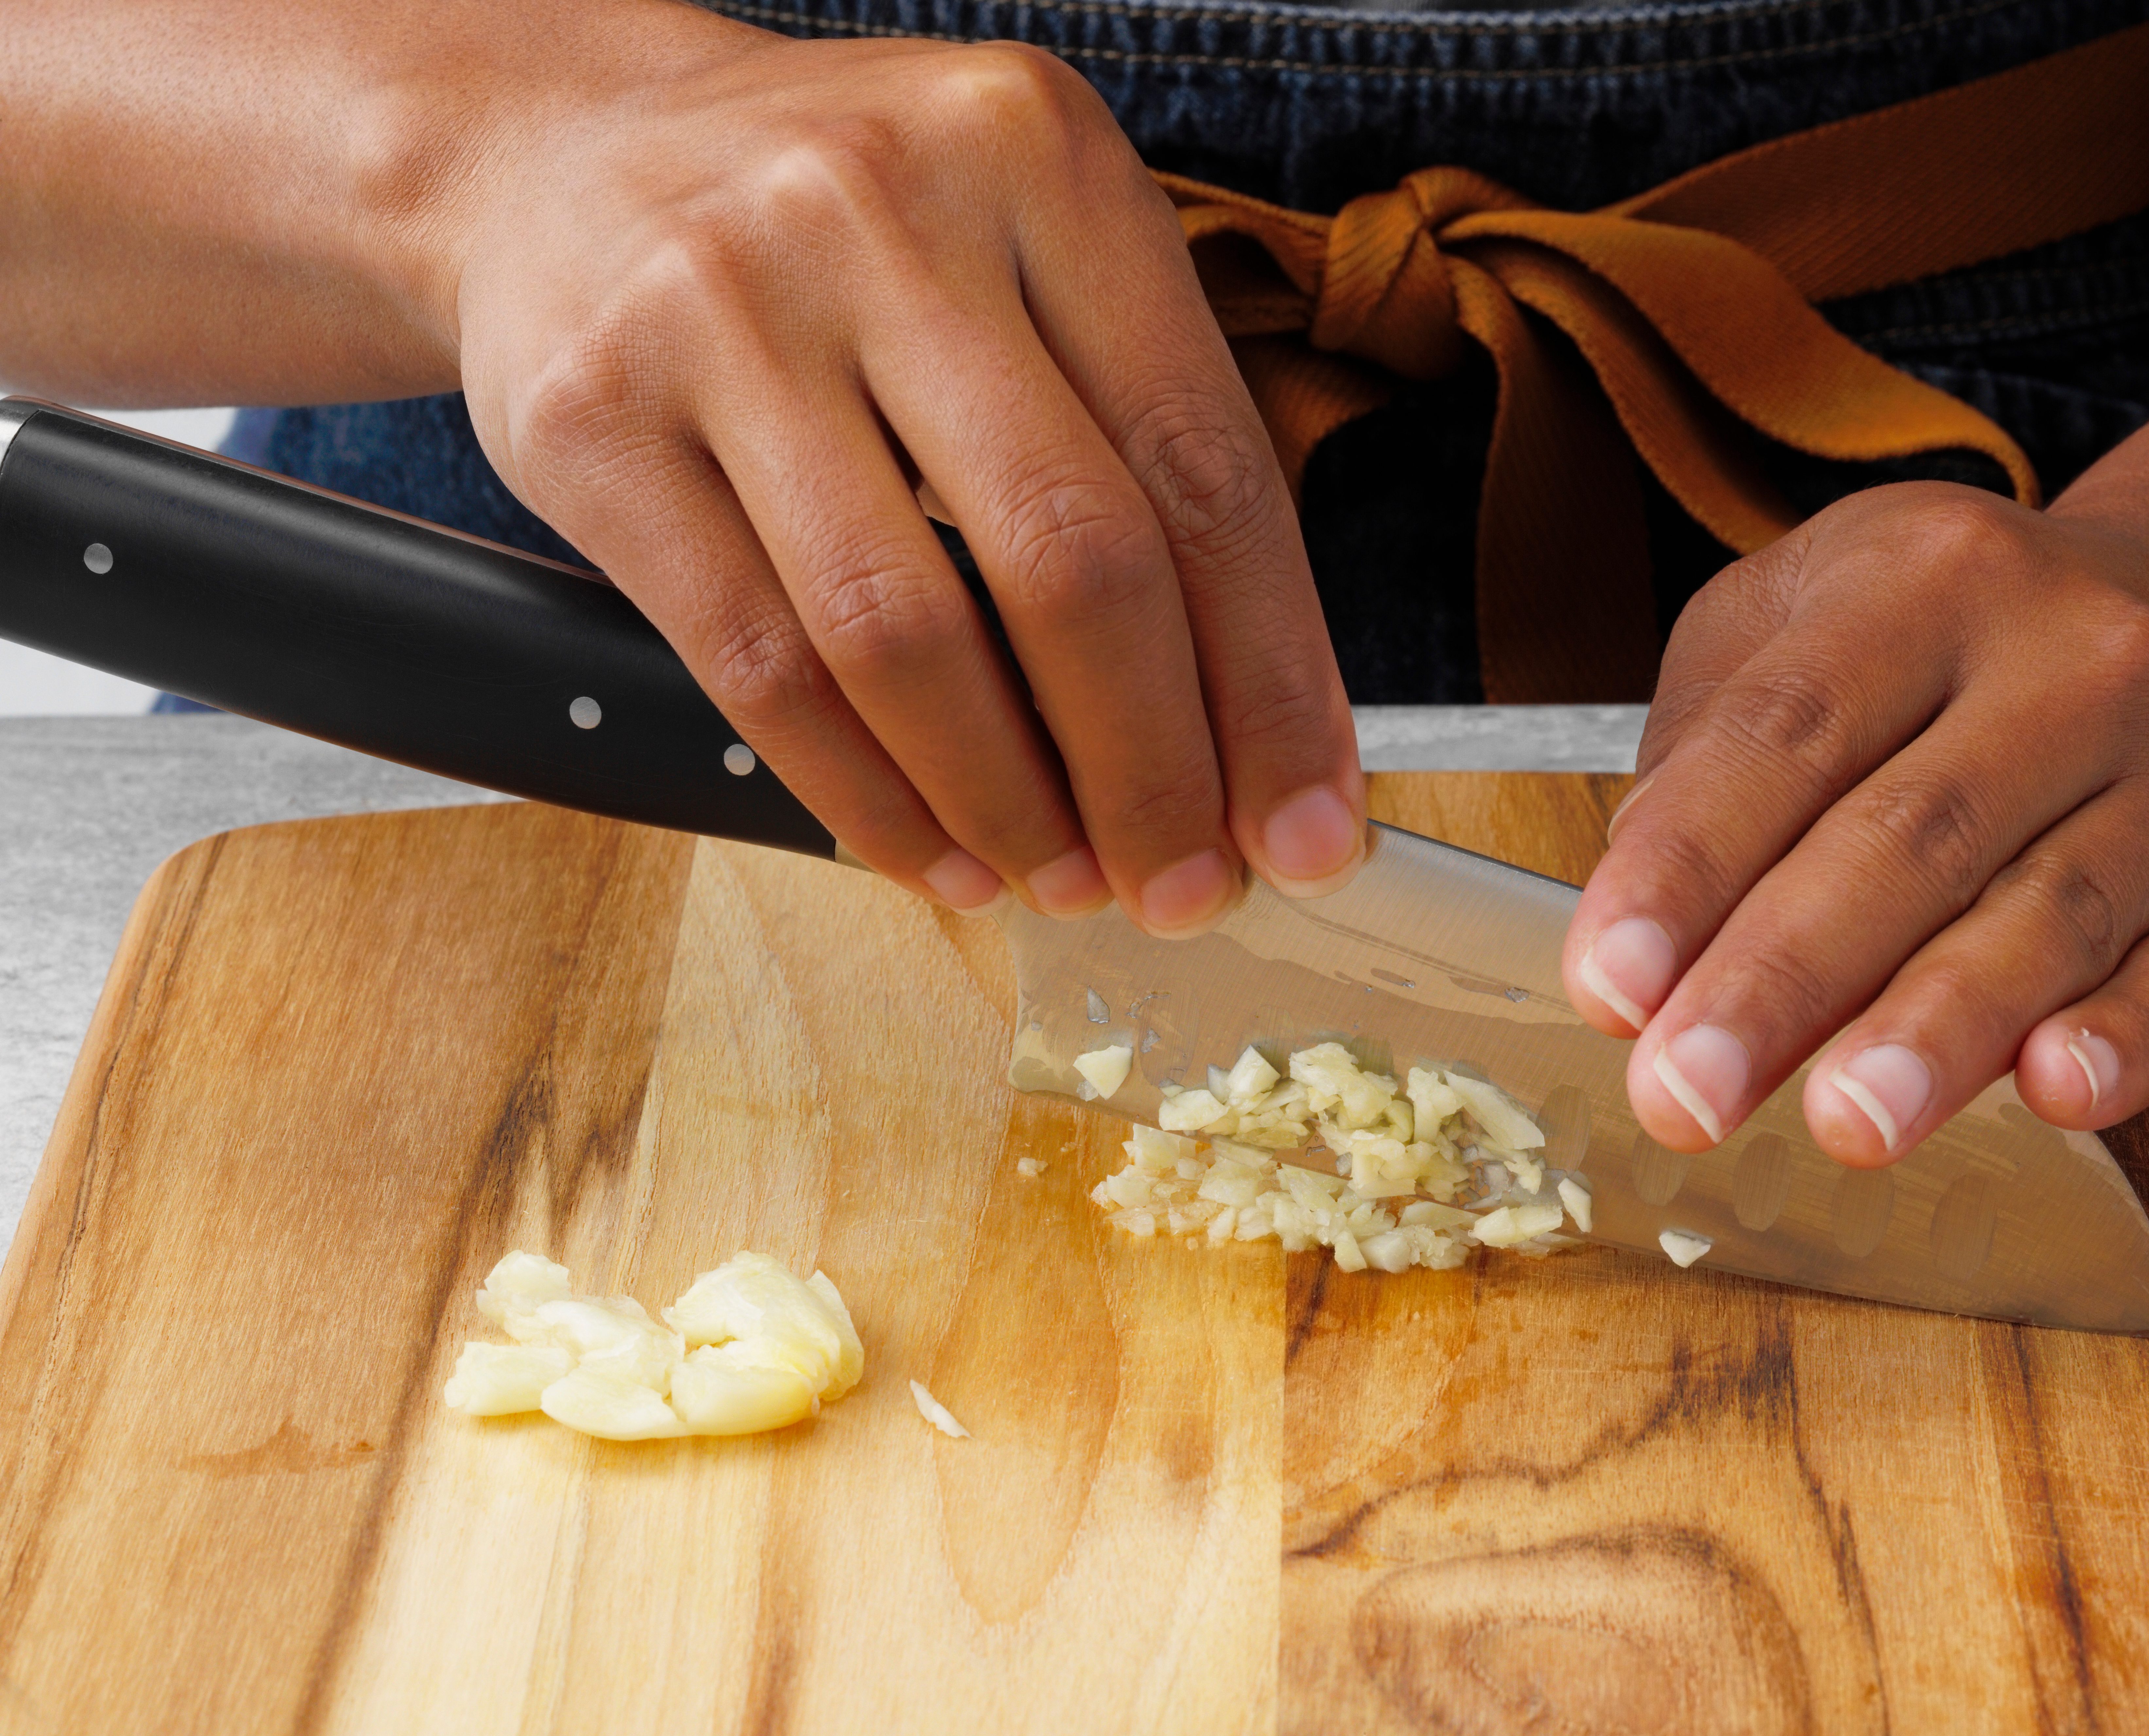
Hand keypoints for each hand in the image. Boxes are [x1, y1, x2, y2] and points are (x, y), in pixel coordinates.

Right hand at [442, 16, 1363, 930]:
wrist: (550, 150)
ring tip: (1063, 880)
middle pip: (1072, 558)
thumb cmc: (841, 234)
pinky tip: (935, 854)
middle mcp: (883, 210)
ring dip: (1009, 802)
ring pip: (906, 636)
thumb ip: (1140, 440)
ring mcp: (721, 308)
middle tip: (1185, 884)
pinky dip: (867, 797)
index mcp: (1037, 156)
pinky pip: (760, 666)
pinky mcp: (592, 420)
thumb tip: (1253, 714)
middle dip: (1150, 768)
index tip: (1309, 820)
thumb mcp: (1021, 247)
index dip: (1272, 676)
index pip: (1203, 466)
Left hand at [1563, 480, 2148, 1163]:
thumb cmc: (1974, 645)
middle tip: (1686, 1094)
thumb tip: (1643, 912)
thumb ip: (1710, 749)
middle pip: (1909, 837)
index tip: (1609, 984)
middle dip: (1781, 980)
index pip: (1786, 732)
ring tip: (1843, 1123)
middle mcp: (2086, 660)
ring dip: (1939, 1030)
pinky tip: (2056, 1091)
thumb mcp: (1816, 623)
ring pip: (2051, 914)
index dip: (1687, 865)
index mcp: (1938, 577)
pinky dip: (2131, 1039)